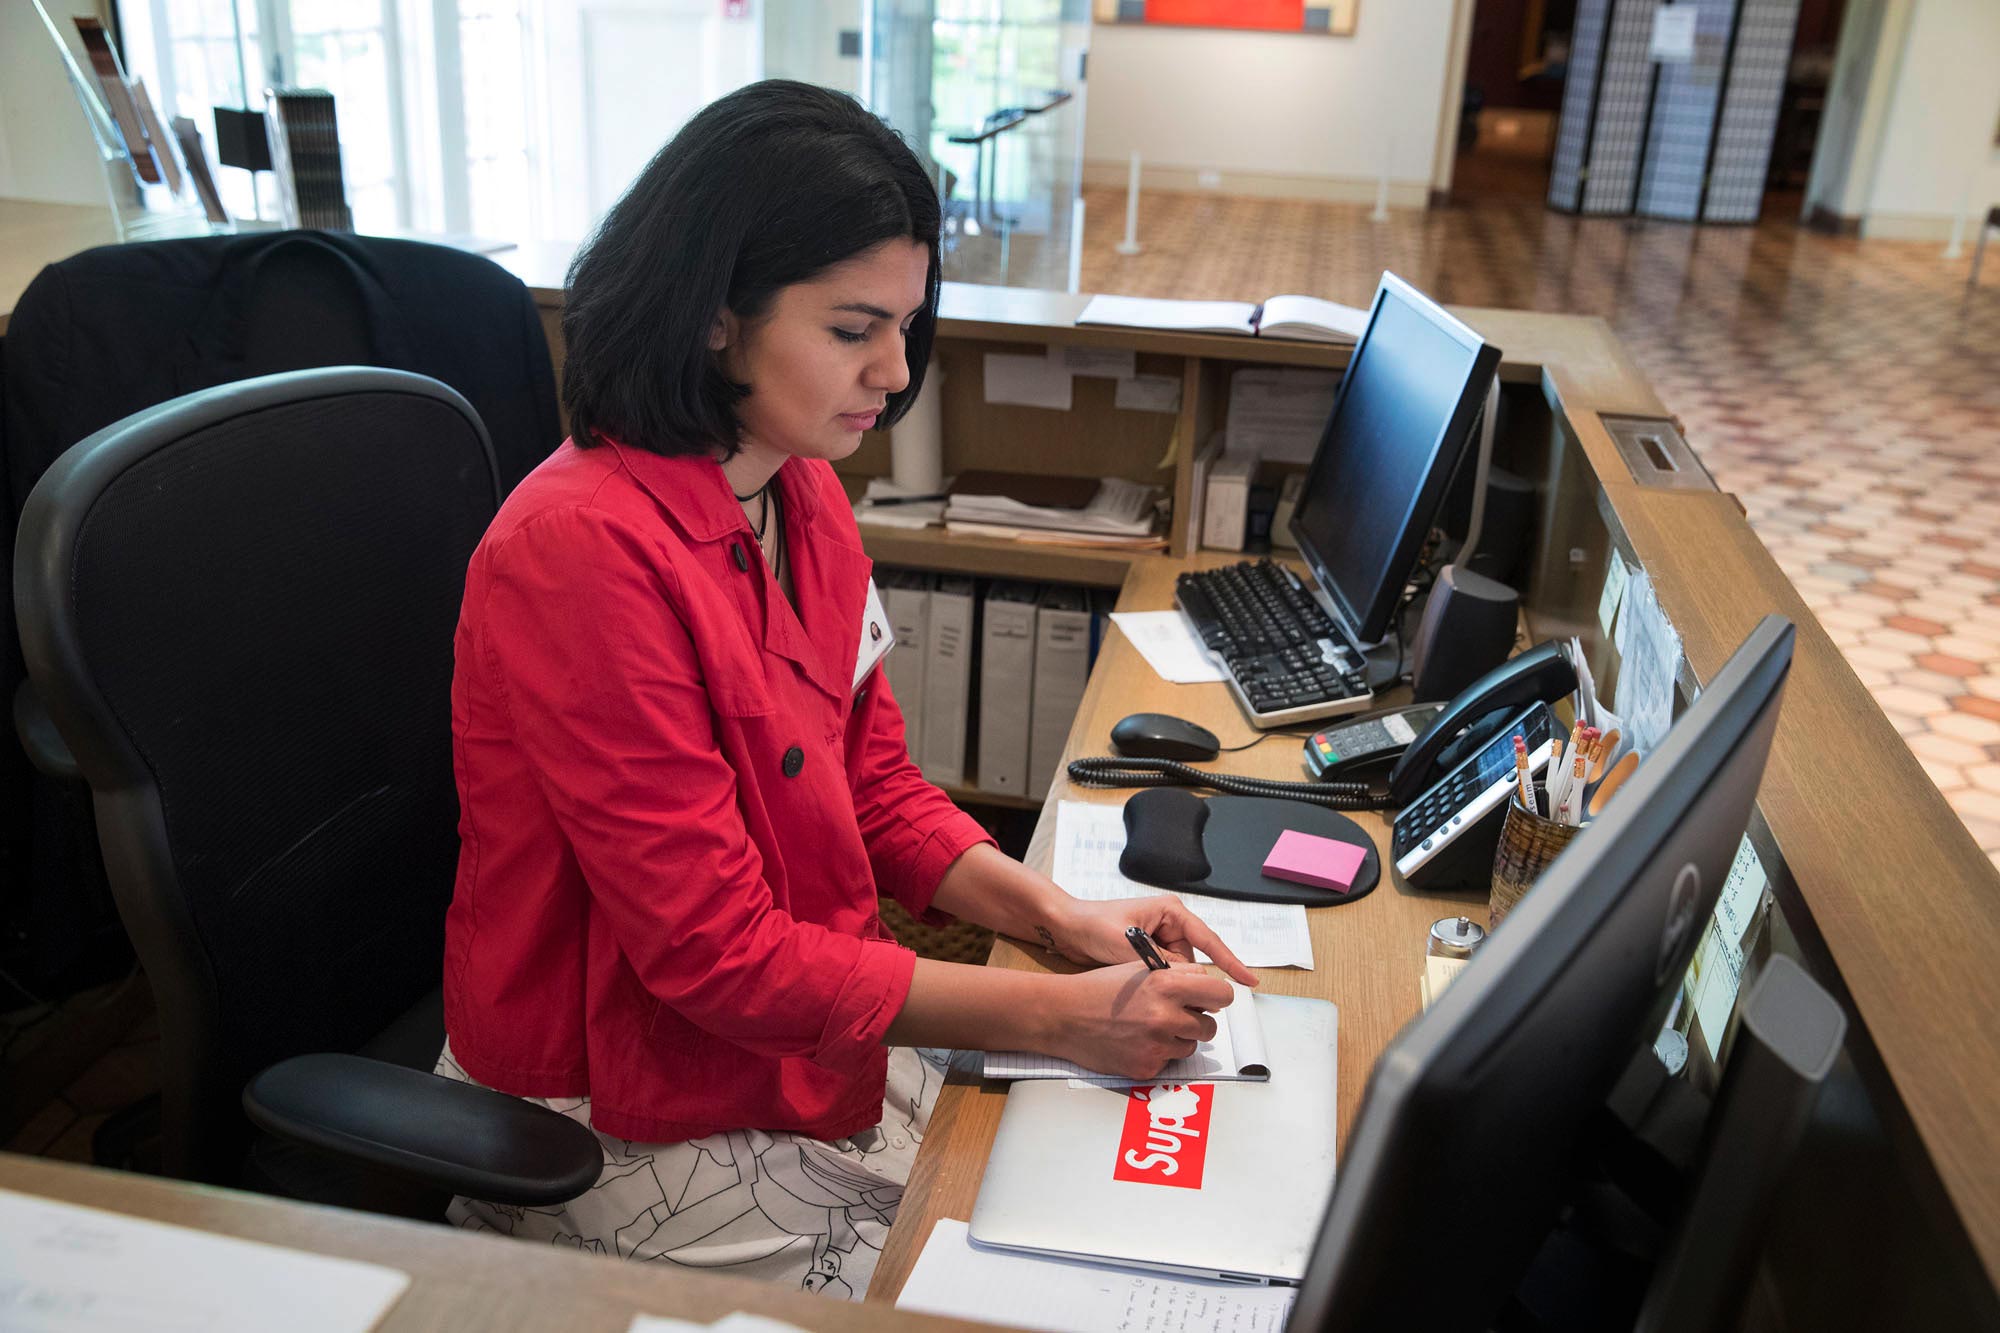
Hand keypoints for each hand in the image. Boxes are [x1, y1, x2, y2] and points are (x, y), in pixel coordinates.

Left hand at [1044, 896, 1258, 987]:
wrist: (1066, 927)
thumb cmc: (1094, 926)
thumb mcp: (1129, 945)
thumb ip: (1160, 964)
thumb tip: (1184, 982)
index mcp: (1171, 912)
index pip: (1209, 941)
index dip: (1231, 962)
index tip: (1250, 981)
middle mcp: (1170, 924)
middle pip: (1192, 962)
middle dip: (1179, 978)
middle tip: (1152, 982)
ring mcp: (1160, 939)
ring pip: (1178, 973)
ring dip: (1164, 982)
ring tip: (1135, 976)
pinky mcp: (1149, 954)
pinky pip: (1163, 975)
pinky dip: (1155, 983)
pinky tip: (1137, 984)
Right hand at [1047, 962, 1238, 1080]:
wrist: (1064, 1016)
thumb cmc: (1099, 990)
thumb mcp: (1140, 968)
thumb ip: (1177, 974)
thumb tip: (1206, 983)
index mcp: (1166, 986)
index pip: (1221, 994)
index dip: (1217, 996)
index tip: (1211, 999)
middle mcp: (1165, 1017)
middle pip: (1210, 1026)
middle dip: (1197, 1021)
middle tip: (1175, 1015)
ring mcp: (1157, 1046)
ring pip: (1191, 1046)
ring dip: (1178, 1039)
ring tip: (1148, 1027)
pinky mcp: (1147, 1067)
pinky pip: (1169, 1062)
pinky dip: (1158, 1053)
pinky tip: (1136, 1041)